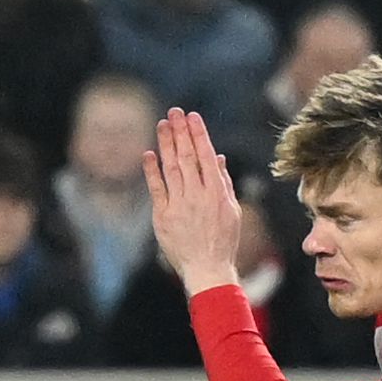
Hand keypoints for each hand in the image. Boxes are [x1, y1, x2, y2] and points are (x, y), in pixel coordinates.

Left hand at [143, 108, 241, 295]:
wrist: (207, 268)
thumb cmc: (222, 241)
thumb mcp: (231, 211)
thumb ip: (223, 182)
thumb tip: (217, 158)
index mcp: (217, 193)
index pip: (206, 156)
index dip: (198, 134)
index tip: (192, 117)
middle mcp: (198, 195)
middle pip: (187, 157)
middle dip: (180, 132)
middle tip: (174, 112)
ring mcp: (179, 205)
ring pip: (171, 168)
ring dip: (166, 144)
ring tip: (162, 124)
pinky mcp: (163, 216)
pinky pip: (156, 188)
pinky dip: (152, 170)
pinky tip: (149, 154)